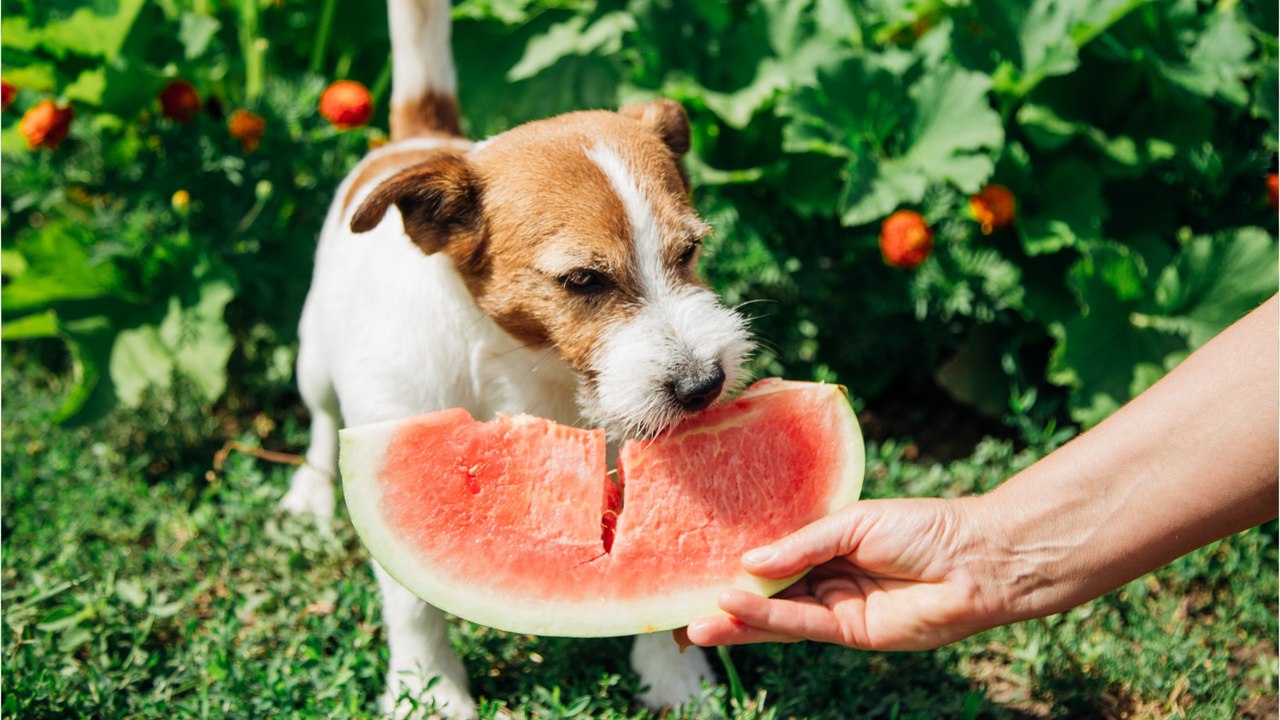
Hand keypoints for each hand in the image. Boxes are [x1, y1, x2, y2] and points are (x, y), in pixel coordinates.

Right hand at [683, 497, 1011, 649]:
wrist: (976, 560)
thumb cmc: (922, 529)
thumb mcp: (852, 522)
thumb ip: (800, 546)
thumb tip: (748, 564)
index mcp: (827, 543)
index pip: (773, 557)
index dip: (736, 563)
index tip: (695, 564)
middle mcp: (826, 576)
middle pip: (767, 592)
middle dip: (724, 601)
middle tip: (678, 609)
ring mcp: (837, 606)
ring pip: (776, 616)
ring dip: (735, 620)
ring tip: (693, 623)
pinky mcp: (850, 632)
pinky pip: (799, 625)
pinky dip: (765, 620)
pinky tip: (732, 610)